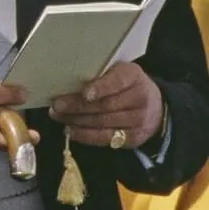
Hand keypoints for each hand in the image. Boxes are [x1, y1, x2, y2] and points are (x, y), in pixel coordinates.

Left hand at [49, 62, 163, 147]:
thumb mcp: (117, 71)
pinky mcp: (134, 138)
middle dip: (77, 106)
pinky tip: (70, 131)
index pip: (117, 82)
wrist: (153, 106)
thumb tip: (65, 80)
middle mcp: (140, 99)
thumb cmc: (124, 84)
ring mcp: (139, 121)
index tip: (84, 94)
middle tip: (56, 105)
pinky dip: (85, 135)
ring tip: (58, 116)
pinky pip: (106, 138)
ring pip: (103, 122)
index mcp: (134, 76)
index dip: (100, 88)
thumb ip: (99, 74)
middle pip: (106, 105)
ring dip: (77, 121)